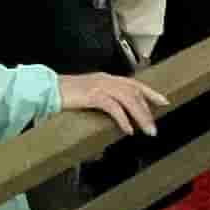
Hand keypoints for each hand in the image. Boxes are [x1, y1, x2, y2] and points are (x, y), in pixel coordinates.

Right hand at [55, 72, 169, 138]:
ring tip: (147, 131)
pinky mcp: (92, 95)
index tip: (164, 101)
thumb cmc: (64, 95)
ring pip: (127, 99)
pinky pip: (113, 107)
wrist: (46, 90)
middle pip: (134, 92)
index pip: (133, 84)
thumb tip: (116, 117)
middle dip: (147, 111)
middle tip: (153, 128)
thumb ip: (102, 102)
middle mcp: (105, 79)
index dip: (150, 92)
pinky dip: (123, 118)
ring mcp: (99, 86)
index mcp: (105, 78)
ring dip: (139, 116)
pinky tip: (128, 129)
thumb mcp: (87, 96)